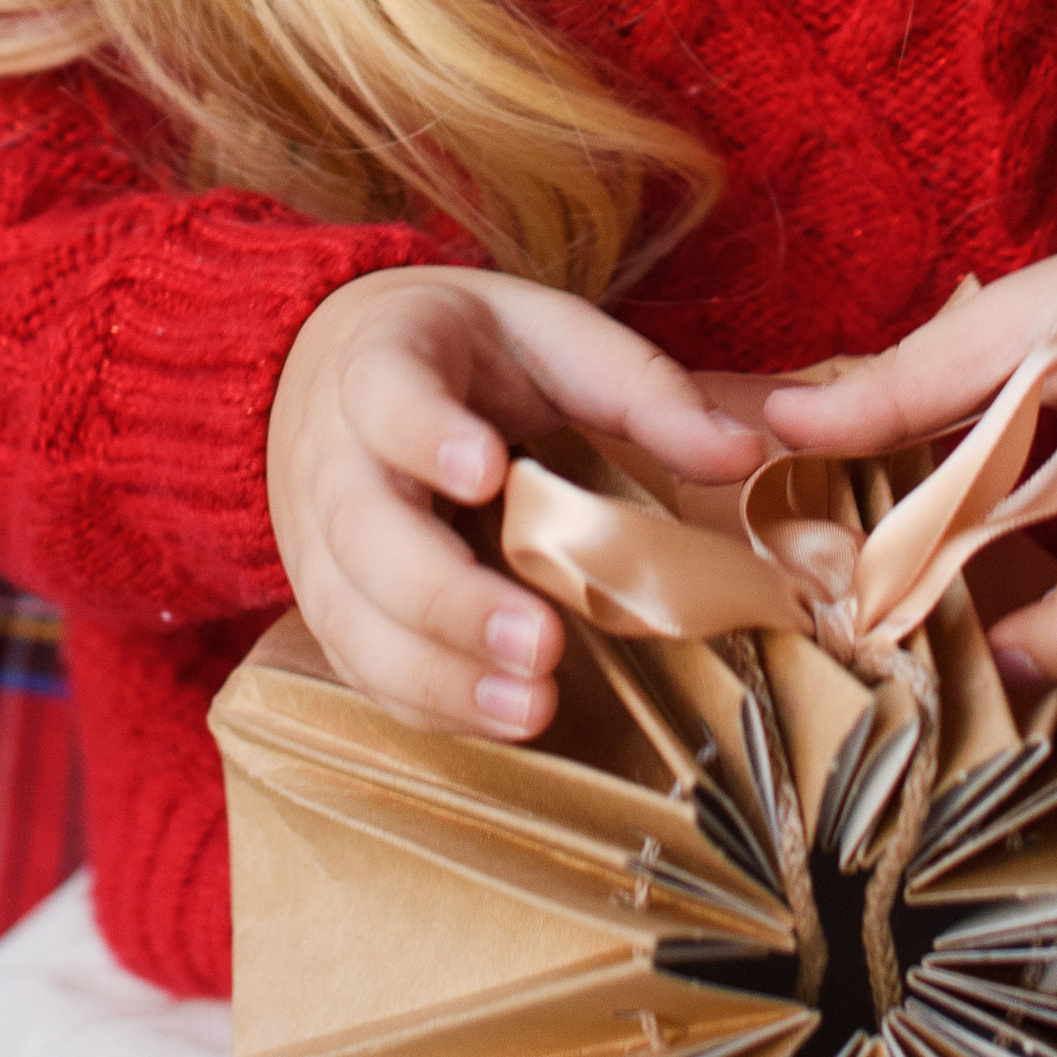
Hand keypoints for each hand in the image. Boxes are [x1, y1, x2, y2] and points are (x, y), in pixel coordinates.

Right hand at [267, 267, 764, 742]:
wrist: (335, 370)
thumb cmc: (465, 355)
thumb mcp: (550, 336)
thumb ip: (639, 389)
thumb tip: (742, 453)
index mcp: (383, 358)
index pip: (387, 392)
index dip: (427, 434)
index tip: (485, 469)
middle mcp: (332, 452)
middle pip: (363, 528)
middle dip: (447, 595)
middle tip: (541, 640)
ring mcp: (314, 536)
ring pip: (351, 614)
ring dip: (438, 671)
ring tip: (532, 707)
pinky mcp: (326, 603)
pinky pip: (359, 664)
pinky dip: (425, 701)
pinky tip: (498, 720)